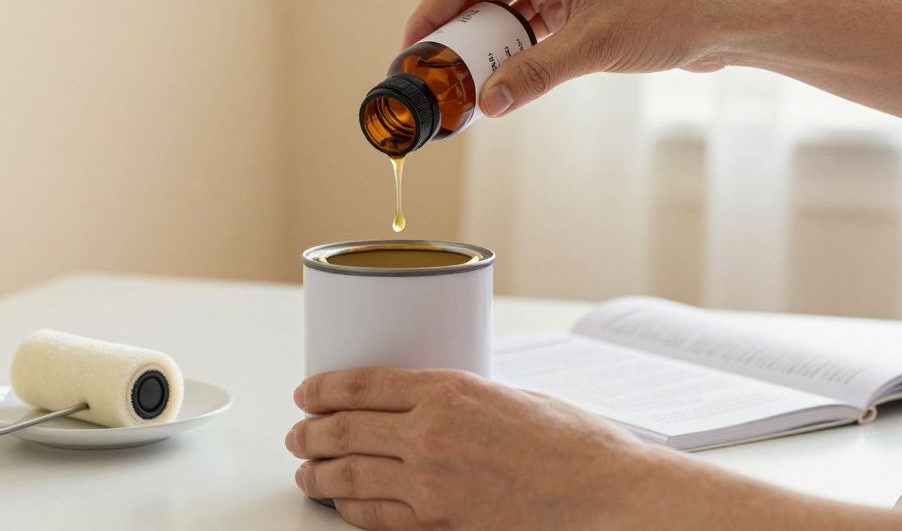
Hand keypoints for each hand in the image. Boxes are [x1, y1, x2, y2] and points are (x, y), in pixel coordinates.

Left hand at [285, 368, 663, 530]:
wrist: (604, 496)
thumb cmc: (572, 445)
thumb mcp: (508, 396)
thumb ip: (457, 399)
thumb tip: (419, 404)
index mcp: (448, 390)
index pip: (361, 384)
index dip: (322, 388)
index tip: (307, 392)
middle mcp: (430, 435)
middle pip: (344, 430)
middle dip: (310, 431)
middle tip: (297, 433)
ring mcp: (431, 485)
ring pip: (348, 476)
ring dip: (317, 471)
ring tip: (304, 469)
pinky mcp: (438, 525)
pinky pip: (374, 516)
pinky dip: (349, 507)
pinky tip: (341, 501)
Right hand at [404, 0, 744, 116]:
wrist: (723, 18)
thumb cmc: (669, 11)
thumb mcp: (593, 47)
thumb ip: (534, 75)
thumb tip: (488, 103)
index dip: (431, 11)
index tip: (413, 48)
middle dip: (457, 34)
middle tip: (438, 74)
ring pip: (504, 11)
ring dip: (487, 46)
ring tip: (468, 82)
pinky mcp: (579, 1)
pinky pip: (530, 25)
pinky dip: (515, 51)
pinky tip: (505, 78)